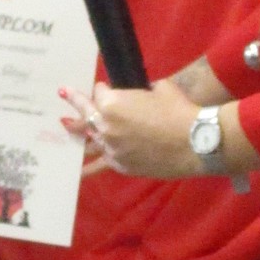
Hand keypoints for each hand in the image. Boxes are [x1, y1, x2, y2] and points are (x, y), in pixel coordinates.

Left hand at [61, 78, 205, 178]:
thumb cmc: (179, 110)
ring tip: (65, 126)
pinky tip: (75, 172)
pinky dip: (88, 169)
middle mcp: (105, 126)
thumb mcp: (159, 88)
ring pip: (91, 138)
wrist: (195, 142)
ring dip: (78, 131)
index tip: (107, 88)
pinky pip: (100, 164)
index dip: (105, 89)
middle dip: (77, 103)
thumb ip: (141, 91)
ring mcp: (111, 148)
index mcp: (111, 103)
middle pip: (87, 114)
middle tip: (65, 94)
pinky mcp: (120, 164)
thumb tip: (140, 95)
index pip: (100, 93)